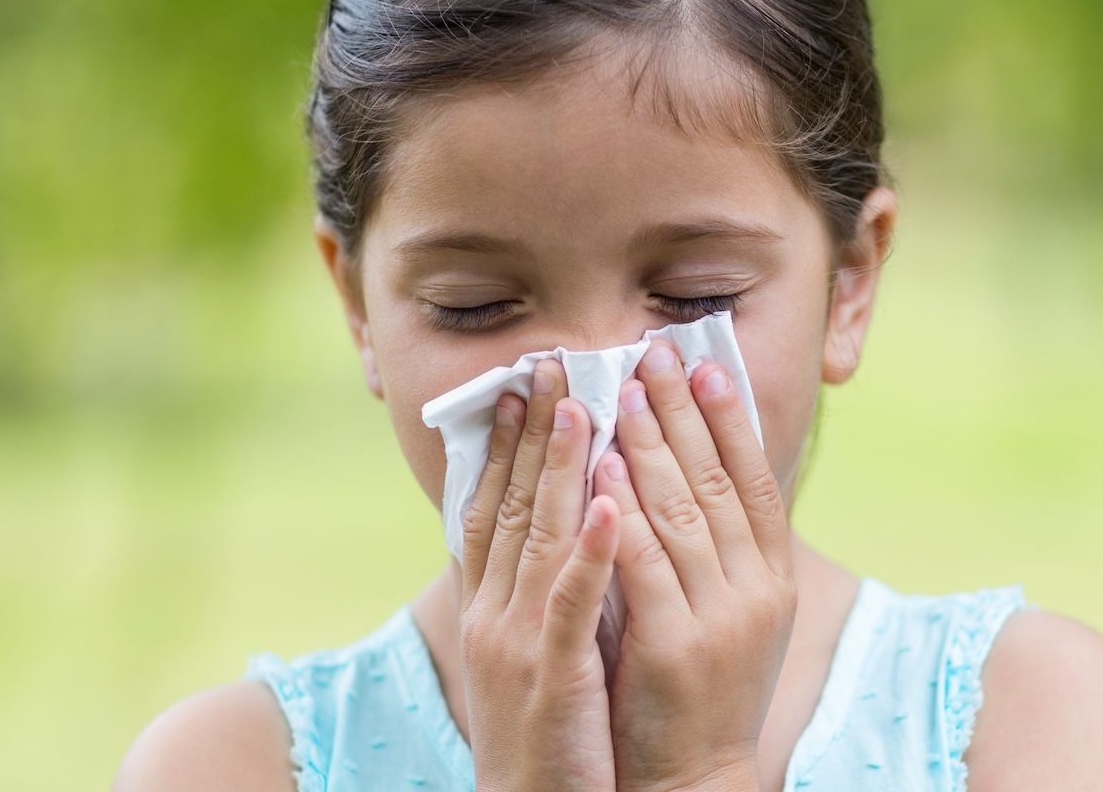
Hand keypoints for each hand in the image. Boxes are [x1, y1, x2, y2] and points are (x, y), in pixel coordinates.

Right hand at [458, 357, 622, 791]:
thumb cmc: (544, 738)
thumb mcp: (532, 654)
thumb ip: (539, 593)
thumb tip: (565, 533)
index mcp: (489, 608)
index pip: (490, 508)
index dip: (502, 446)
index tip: (520, 387)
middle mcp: (493, 614)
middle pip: (510, 506)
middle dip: (530, 433)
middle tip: (548, 365)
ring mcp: (518, 643)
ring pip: (538, 540)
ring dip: (559, 470)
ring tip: (581, 408)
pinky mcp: (552, 675)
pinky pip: (571, 605)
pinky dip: (591, 552)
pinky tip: (614, 508)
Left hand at [588, 337, 796, 791]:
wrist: (691, 780)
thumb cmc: (698, 692)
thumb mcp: (728, 613)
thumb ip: (717, 549)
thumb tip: (690, 469)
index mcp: (773, 579)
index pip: (757, 480)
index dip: (732, 418)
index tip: (708, 361)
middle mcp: (755, 591)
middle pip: (718, 481)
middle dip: (683, 410)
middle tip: (652, 352)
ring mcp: (717, 619)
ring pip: (681, 511)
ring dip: (650, 442)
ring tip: (622, 390)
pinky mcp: (672, 646)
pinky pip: (644, 563)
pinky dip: (623, 509)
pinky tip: (603, 467)